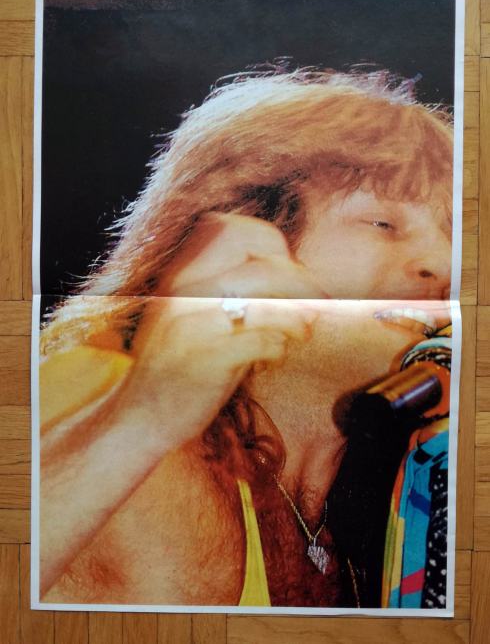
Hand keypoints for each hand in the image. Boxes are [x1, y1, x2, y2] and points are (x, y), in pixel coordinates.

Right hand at [119, 213, 324, 448]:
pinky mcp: (204, 359)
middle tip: (318, 303)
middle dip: (301, 282)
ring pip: (266, 301)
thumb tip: (295, 275)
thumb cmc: (179, 363)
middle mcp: (183, 289)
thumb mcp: (192, 312)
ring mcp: (192, 323)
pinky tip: (275, 356)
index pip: (238, 231)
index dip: (275, 248)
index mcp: (181, 271)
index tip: (292, 273)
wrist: (138, 416)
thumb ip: (230, 287)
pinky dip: (279, 347)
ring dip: (296, 317)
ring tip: (305, 331)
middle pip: (262, 265)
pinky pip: (261, 341)